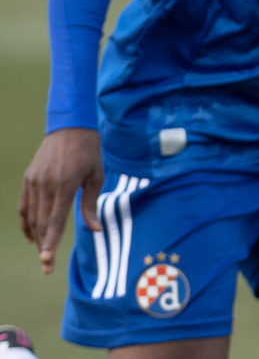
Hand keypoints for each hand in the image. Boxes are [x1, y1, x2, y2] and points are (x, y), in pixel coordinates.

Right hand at [19, 127, 102, 273]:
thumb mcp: (96, 176)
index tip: (47, 260)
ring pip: (31, 217)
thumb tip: (94, 229)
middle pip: (41, 223)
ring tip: (43, 254)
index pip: (54, 221)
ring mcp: (33, 182)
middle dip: (44, 247)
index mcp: (64, 185)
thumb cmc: (89, 153)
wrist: (69, 128)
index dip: (50, 242)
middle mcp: (45, 185)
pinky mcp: (28, 179)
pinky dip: (27, 222)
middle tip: (46, 268)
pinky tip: (32, 236)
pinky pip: (24, 206)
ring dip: (36, 237)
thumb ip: (91, 204)